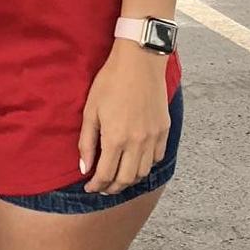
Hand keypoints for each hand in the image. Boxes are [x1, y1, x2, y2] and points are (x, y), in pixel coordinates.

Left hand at [78, 43, 170, 194]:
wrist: (139, 62)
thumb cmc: (110, 82)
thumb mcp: (91, 110)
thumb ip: (87, 142)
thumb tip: (84, 168)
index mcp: (116, 138)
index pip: (105, 174)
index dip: (96, 185)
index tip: (89, 187)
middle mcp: (137, 143)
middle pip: (126, 179)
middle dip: (112, 188)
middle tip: (103, 187)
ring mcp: (153, 137)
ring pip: (143, 172)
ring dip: (130, 179)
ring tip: (119, 177)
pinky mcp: (164, 130)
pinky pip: (157, 157)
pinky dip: (146, 165)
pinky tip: (136, 161)